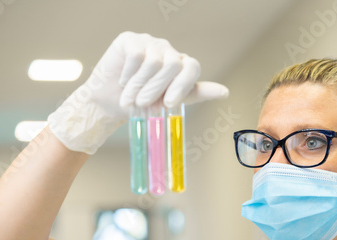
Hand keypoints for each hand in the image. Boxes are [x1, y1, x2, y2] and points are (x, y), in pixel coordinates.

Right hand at [48, 31, 228, 154]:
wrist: (111, 102)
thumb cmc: (141, 103)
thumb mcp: (171, 102)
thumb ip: (196, 93)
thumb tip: (225, 92)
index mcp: (181, 66)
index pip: (192, 67)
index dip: (183, 85)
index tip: (169, 103)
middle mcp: (168, 51)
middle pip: (173, 65)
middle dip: (156, 88)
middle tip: (142, 103)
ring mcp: (150, 43)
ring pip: (153, 61)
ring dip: (139, 85)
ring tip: (129, 98)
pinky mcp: (130, 39)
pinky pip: (136, 55)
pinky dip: (129, 73)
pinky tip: (122, 80)